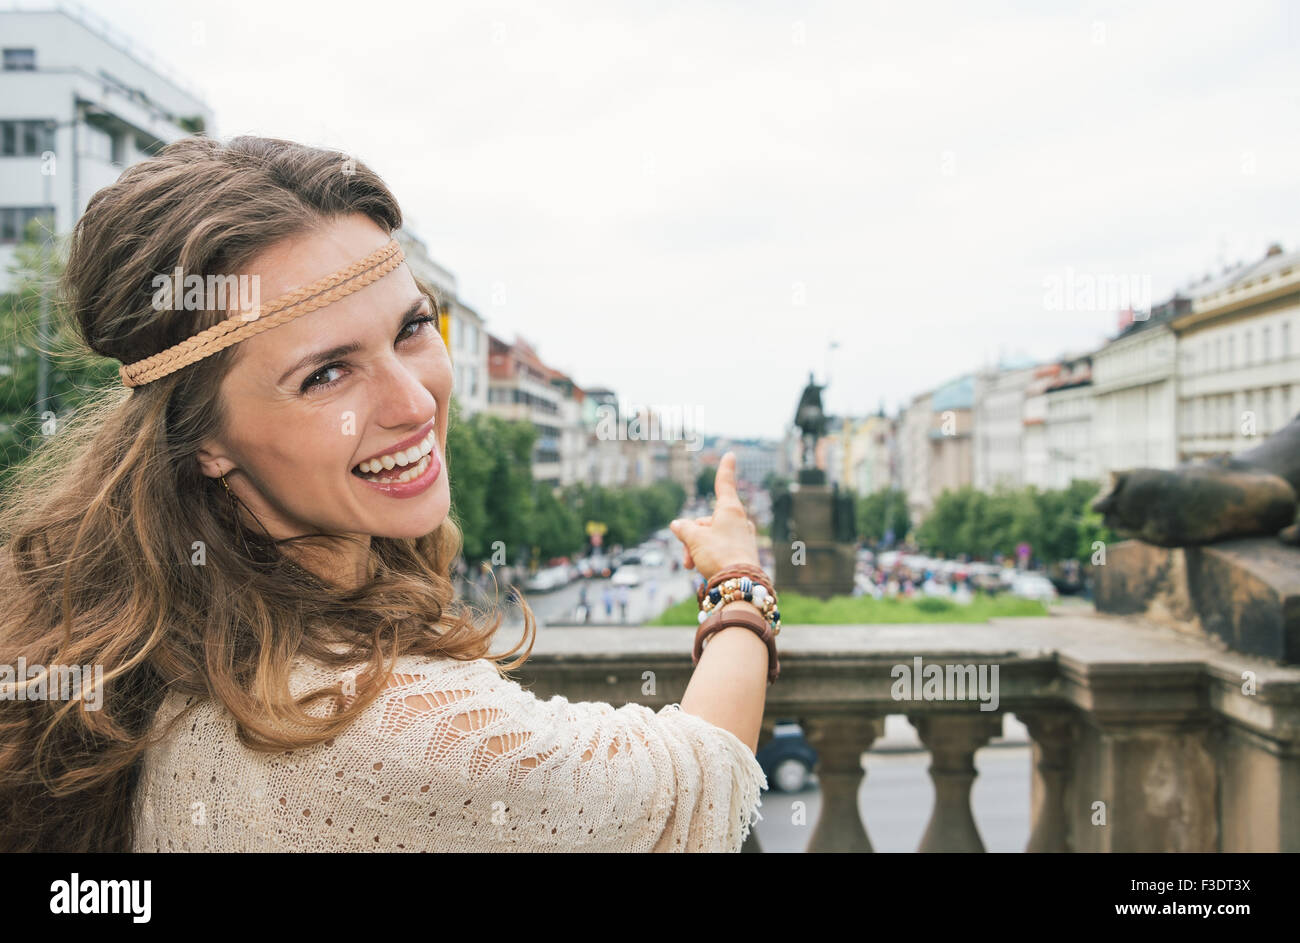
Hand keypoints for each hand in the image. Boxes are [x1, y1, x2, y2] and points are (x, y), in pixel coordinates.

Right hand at [669, 451, 759, 580]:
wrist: (739, 585)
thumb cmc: (718, 555)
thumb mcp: (695, 539)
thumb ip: (684, 529)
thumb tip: (677, 524)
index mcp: (730, 510)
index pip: (724, 484)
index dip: (725, 469)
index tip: (730, 454)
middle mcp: (739, 521)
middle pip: (707, 521)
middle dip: (692, 536)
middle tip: (686, 556)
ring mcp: (742, 538)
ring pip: (711, 537)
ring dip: (697, 549)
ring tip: (692, 565)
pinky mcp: (742, 554)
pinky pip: (719, 549)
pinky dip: (708, 556)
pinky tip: (702, 570)